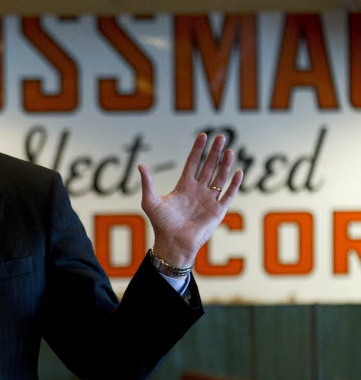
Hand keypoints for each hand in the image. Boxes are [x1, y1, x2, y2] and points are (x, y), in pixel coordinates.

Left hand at [139, 133, 243, 266]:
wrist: (173, 243)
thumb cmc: (161, 224)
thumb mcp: (151, 202)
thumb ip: (148, 184)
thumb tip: (141, 166)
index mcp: (184, 187)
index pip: (193, 163)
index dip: (198, 150)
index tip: (203, 136)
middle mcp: (198, 190)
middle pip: (208, 166)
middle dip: (214, 152)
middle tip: (221, 136)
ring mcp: (209, 199)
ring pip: (220, 177)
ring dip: (225, 164)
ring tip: (229, 150)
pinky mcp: (218, 210)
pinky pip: (228, 194)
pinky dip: (234, 184)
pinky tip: (238, 172)